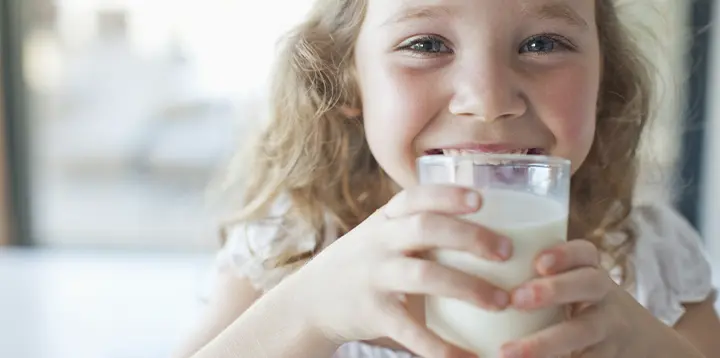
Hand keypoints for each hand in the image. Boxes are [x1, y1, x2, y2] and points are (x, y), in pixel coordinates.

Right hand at [284, 185, 513, 357]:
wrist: (309, 302)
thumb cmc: (362, 265)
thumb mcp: (380, 236)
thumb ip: (417, 228)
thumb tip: (484, 226)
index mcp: (385, 220)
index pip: (416, 196)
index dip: (448, 195)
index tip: (481, 199)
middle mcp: (378, 243)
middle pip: (425, 228)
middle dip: (469, 237)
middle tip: (507, 251)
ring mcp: (374, 277)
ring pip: (424, 276)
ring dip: (468, 287)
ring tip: (501, 301)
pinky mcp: (373, 314)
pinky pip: (412, 331)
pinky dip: (443, 347)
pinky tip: (471, 357)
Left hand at [499, 240, 650, 357]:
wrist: (638, 344)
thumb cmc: (576, 305)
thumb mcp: (566, 284)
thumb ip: (524, 274)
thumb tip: (449, 263)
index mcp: (589, 272)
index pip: (585, 252)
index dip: (564, 253)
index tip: (538, 261)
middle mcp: (604, 297)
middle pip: (589, 285)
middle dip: (553, 290)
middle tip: (516, 299)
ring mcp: (608, 331)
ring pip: (584, 333)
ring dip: (545, 344)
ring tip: (507, 353)